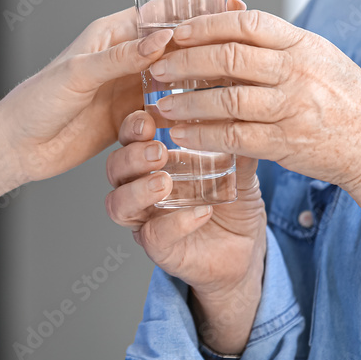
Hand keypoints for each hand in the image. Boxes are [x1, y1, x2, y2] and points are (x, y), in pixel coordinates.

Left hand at [0, 0, 245, 185]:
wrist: (18, 147)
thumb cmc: (37, 102)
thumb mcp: (79, 74)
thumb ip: (120, 58)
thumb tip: (162, 39)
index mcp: (111, 35)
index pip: (161, 13)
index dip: (195, 8)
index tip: (230, 6)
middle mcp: (124, 59)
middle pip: (175, 47)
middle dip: (205, 47)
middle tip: (240, 51)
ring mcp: (128, 90)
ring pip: (174, 81)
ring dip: (197, 84)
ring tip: (230, 85)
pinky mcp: (129, 120)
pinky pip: (164, 113)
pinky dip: (182, 114)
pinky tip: (204, 118)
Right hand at [104, 110, 266, 355]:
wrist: (245, 250)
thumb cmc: (233, 205)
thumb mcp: (239, 168)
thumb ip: (235, 143)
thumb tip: (241, 109)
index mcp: (154, 164)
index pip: (130, 139)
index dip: (132, 127)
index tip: (148, 116)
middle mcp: (142, 191)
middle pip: (115, 169)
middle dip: (131, 156)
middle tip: (157, 150)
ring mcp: (147, 221)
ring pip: (119, 205)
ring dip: (139, 190)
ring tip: (165, 182)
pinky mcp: (161, 250)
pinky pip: (153, 237)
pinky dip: (175, 223)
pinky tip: (201, 212)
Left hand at [148, 10, 360, 238]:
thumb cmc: (341, 97)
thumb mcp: (315, 57)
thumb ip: (274, 45)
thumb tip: (223, 26)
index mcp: (302, 44)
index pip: (246, 23)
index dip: (206, 24)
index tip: (176, 31)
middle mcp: (297, 71)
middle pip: (230, 57)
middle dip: (185, 61)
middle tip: (157, 67)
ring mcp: (291, 107)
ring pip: (227, 99)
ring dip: (186, 103)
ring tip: (160, 106)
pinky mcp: (285, 143)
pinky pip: (235, 136)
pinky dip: (203, 135)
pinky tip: (181, 135)